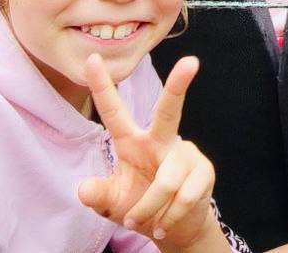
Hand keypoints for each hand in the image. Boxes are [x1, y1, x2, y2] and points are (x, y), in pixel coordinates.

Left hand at [78, 55, 223, 250]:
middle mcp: (161, 140)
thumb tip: (83, 189)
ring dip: (151, 210)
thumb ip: (98, 195)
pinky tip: (166, 224)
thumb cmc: (141, 207)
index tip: (92, 58)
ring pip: (166, 182)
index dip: (102, 85)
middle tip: (191, 62)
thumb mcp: (113, 203)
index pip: (114, 111)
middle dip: (179, 85)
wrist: (175, 230)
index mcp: (133, 142)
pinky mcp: (204, 171)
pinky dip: (169, 218)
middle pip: (169, 110)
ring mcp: (186, 154)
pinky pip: (183, 196)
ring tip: (149, 224)